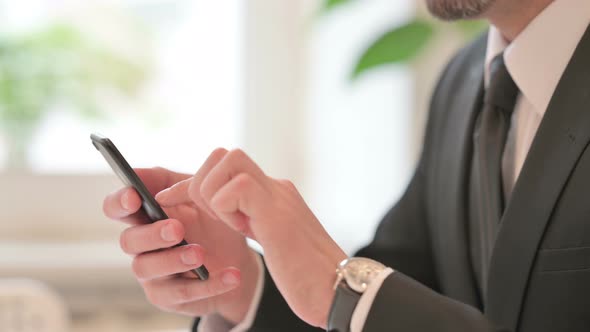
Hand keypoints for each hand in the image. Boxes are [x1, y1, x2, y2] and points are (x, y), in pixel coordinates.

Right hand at [102, 159, 259, 323]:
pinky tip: (231, 275)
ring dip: (174, 260)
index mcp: (145, 216)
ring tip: (200, 254)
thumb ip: (173, 182)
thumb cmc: (210, 220)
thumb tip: (139, 173)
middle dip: (151, 234)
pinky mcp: (170, 297)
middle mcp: (142, 246)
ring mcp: (153, 273)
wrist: (237, 256)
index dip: (119, 203)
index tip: (134, 196)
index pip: (116, 208)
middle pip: (129, 241)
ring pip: (148, 268)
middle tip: (177, 229)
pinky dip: (209, 285)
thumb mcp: (198, 194)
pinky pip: (184, 293)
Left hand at [157, 148, 346, 327]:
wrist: (336, 288)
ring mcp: (277, 196)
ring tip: (234, 226)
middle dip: (200, 183)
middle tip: (210, 216)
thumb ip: (257, 218)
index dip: (195, 181)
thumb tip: (236, 214)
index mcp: (272, 194)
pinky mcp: (276, 213)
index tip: (176, 201)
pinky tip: (245, 232)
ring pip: (228, 160)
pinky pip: (235, 188)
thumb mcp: (273, 238)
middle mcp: (275, 187)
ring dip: (214, 195)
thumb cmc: (305, 272)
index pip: (227, 165)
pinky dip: (226, 209)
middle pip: (225, 154)